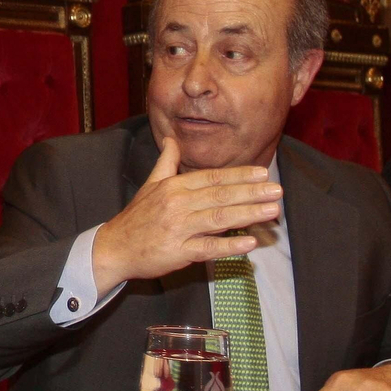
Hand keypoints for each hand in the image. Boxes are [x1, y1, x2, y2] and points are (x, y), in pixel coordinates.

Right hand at [91, 136, 282, 289]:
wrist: (114, 248)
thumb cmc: (136, 218)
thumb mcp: (150, 185)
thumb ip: (166, 162)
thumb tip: (172, 139)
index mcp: (173, 187)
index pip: (211, 178)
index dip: (238, 175)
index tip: (262, 174)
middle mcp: (176, 205)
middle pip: (219, 196)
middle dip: (251, 192)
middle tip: (277, 190)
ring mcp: (178, 229)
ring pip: (217, 219)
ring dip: (247, 214)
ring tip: (272, 210)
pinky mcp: (177, 252)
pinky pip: (207, 249)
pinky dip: (229, 246)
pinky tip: (249, 243)